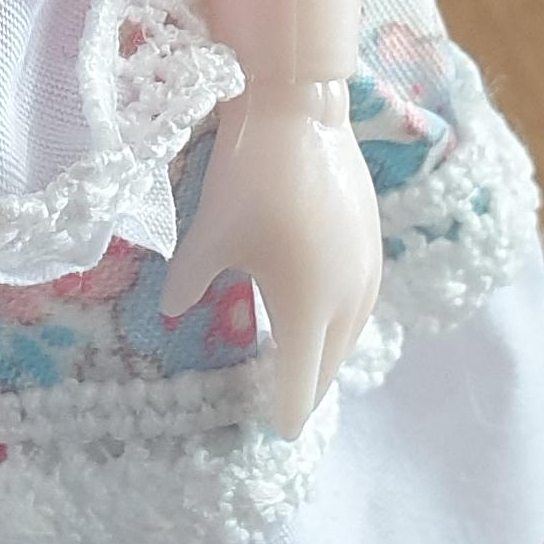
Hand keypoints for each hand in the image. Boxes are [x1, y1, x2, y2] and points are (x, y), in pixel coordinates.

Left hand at [160, 79, 381, 442]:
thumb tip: (171, 311)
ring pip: (351, 333)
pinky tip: (326, 314)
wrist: (300, 109)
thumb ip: (188, 283)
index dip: (286, 410)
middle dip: (308, 388)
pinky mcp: (372, 243)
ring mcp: (366, 269)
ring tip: (307, 367)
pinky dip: (342, 322)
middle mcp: (345, 299)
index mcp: (305, 308)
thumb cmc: (248, 177)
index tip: (279, 434)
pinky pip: (361, 302)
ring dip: (329, 355)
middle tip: (289, 407)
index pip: (299, 379)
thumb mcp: (207, 236)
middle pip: (330, 363)